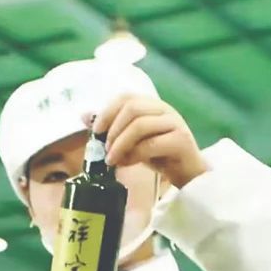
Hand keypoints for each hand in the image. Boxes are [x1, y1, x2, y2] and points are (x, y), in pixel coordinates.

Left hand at [89, 94, 206, 188]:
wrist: (187, 173)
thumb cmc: (157, 155)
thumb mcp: (131, 141)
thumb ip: (111, 128)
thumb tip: (84, 116)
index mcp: (151, 106)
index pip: (126, 97)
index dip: (107, 111)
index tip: (96, 131)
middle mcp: (164, 109)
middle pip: (132, 108)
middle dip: (113, 129)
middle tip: (105, 149)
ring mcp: (175, 123)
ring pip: (140, 125)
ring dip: (120, 144)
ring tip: (112, 160)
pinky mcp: (181, 140)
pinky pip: (151, 144)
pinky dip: (133, 155)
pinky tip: (126, 164)